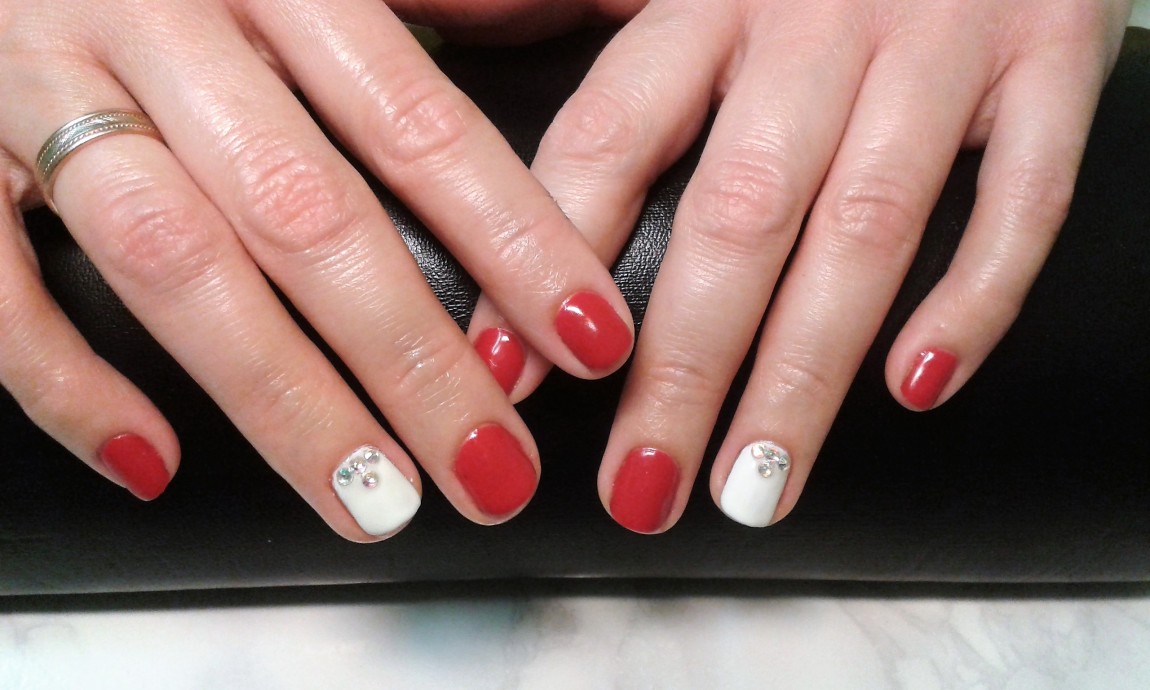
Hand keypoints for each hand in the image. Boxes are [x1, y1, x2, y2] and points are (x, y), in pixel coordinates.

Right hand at [0, 0, 634, 539]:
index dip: (513, 239)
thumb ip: (424, 0)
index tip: (590, 341)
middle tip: (492, 470)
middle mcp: (160, 19)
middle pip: (308, 215)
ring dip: (283, 400)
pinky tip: (153, 461)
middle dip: (412, 361)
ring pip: (174, 259)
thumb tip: (568, 22)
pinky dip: (65, 384)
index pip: (420, 125)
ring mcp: (36, 80)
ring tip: (371, 506)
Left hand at [464, 0, 1132, 530]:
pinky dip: (974, 297)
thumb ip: (611, 48)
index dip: (552, 260)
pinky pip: (1021, 195)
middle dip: (681, 370)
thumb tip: (507, 141)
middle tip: (640, 485)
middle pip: (736, 217)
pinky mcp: (1049, 55)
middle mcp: (815, 19)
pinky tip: (916, 386)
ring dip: (805, 377)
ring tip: (754, 485)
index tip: (508, 371)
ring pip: (865, 231)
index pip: (609, 138)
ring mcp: (939, 38)